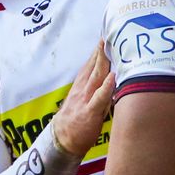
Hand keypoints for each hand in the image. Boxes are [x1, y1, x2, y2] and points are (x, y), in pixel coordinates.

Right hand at [53, 40, 114, 156]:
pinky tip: (112, 77)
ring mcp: (86, 99)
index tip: (105, 37)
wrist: (62, 139)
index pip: (90, 65)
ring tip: (109, 47)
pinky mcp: (90, 112)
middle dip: (100, 50)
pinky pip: (99, 97)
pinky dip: (106, 86)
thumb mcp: (81, 100)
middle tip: (108, 35)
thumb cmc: (75, 120)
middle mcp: (83, 89)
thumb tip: (108, 76)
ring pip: (96, 77)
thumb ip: (93, 88)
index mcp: (81, 85)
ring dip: (103, 61)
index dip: (97, 51)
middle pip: (93, 66)